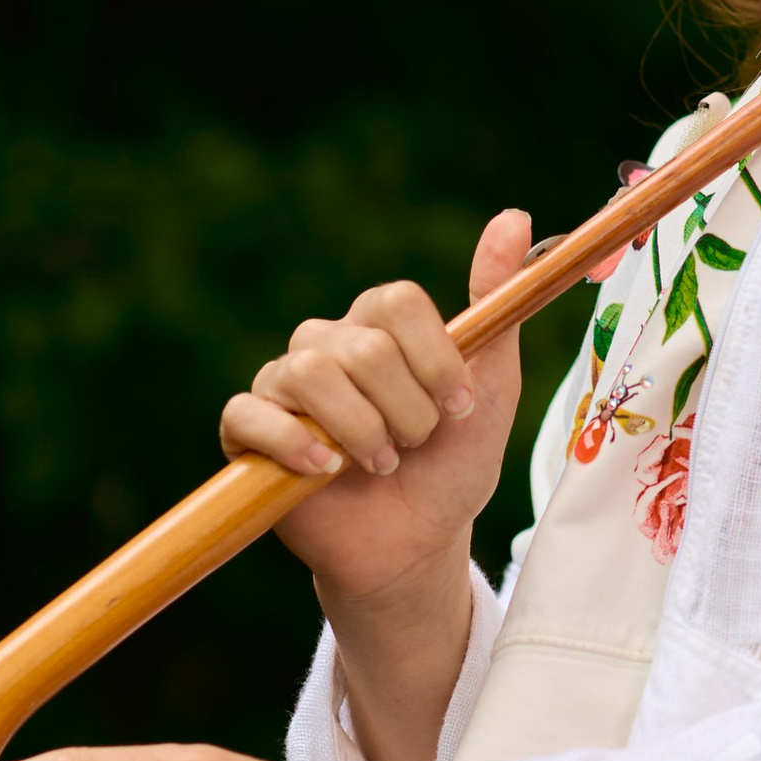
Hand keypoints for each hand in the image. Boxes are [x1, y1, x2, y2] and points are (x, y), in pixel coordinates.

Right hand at [221, 208, 533, 605]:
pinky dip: (292, 443)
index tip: (459, 404)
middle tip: (416, 444)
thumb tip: (514, 216)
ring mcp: (282, 386)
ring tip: (381, 464)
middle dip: (406, 409)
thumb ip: (496, 300)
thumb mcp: (492, 384)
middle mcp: (326, 343)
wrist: (416, 543)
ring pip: (310, 374)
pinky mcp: (247, 433)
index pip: (395, 301)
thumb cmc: (452, 462)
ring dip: (361, 431)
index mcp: (379, 324)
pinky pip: (249, 413)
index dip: (434, 357)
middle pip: (360, 345)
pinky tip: (325, 470)